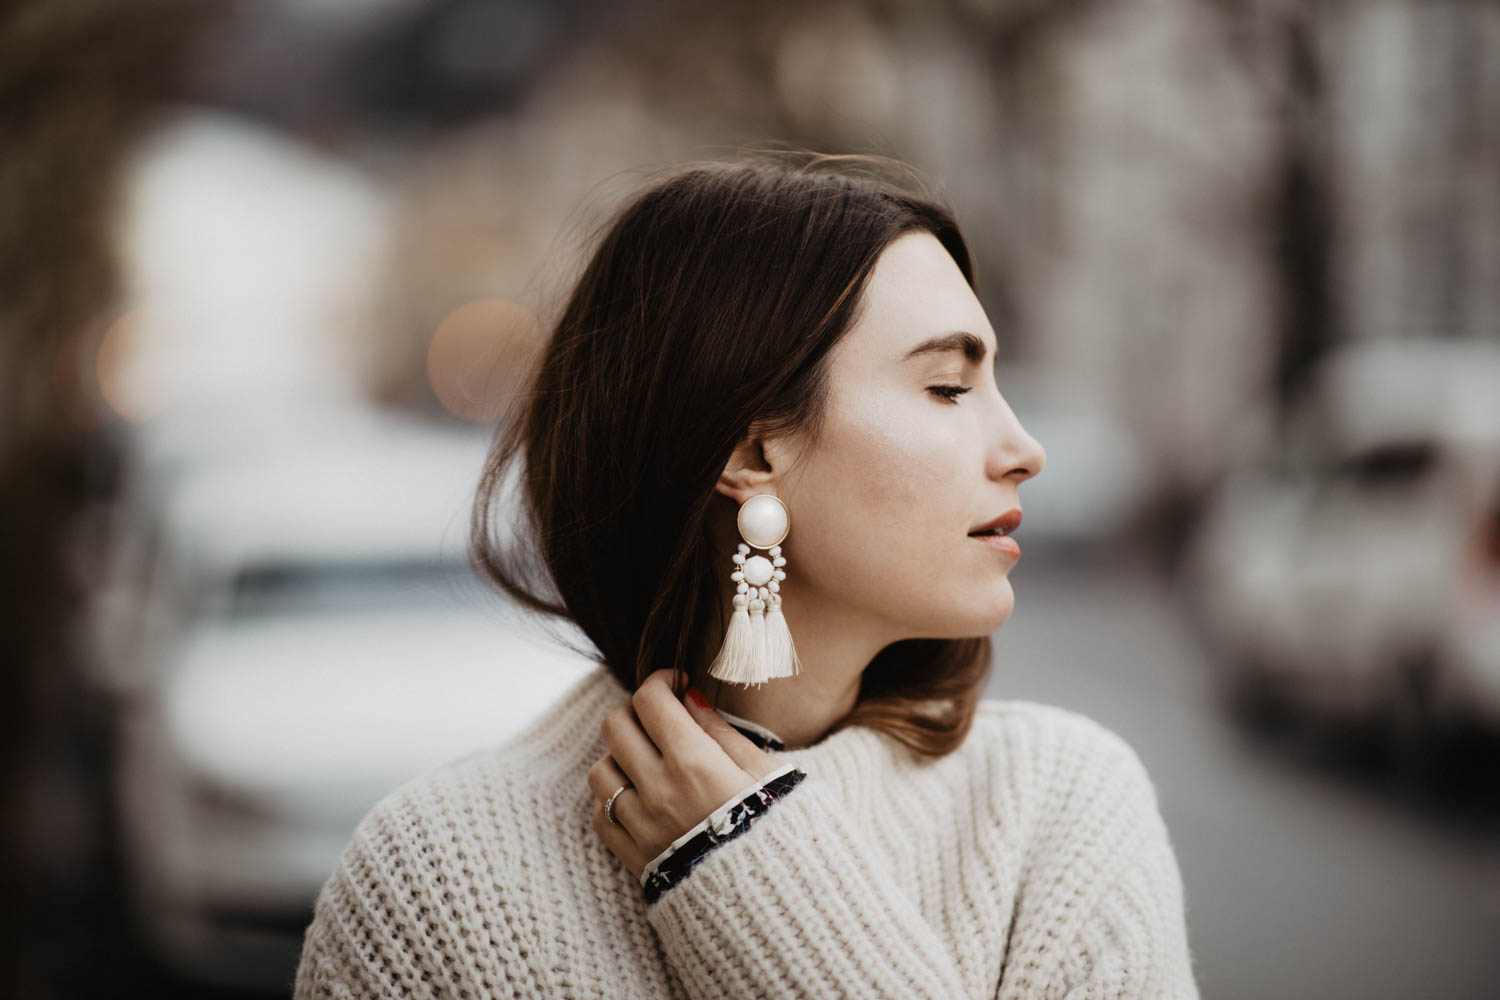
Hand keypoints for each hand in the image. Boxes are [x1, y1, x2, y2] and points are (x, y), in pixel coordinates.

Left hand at [588, 667, 782, 879]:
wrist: (777, 900)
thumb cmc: (781, 829)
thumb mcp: (764, 770)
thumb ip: (720, 731)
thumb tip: (688, 696)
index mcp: (695, 762)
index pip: (651, 700)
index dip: (661, 681)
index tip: (676, 684)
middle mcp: (660, 791)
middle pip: (615, 726)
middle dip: (636, 711)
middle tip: (660, 718)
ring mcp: (642, 826)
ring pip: (601, 770)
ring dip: (620, 756)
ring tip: (649, 761)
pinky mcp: (635, 858)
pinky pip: (601, 816)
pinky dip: (613, 800)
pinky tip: (640, 798)